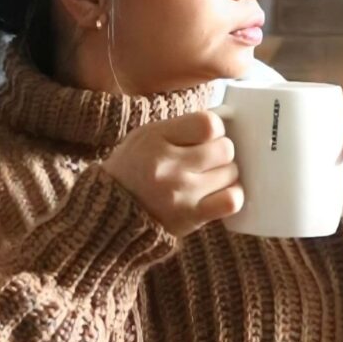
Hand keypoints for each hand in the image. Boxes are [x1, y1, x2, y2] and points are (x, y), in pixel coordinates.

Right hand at [101, 111, 241, 238]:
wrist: (111, 211)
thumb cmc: (134, 168)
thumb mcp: (146, 136)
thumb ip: (181, 127)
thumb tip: (222, 124)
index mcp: (156, 140)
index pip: (209, 124)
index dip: (215, 128)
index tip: (206, 136)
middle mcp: (169, 167)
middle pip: (224, 149)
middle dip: (220, 151)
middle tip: (208, 158)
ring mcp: (181, 194)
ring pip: (231, 173)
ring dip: (225, 174)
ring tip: (207, 177)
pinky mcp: (190, 217)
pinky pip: (231, 201)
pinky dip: (232, 195)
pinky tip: (219, 193)